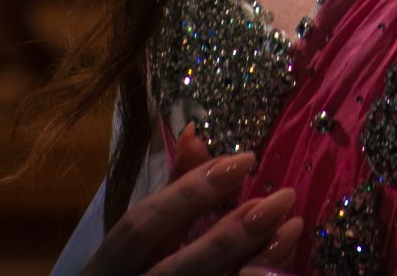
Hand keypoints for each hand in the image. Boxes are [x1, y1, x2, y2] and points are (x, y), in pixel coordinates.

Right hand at [77, 132, 307, 275]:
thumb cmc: (133, 274)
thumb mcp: (142, 240)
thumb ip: (170, 192)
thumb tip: (195, 134)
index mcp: (105, 268)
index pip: (141, 225)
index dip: (189, 192)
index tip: (244, 161)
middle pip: (178, 268)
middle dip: (230, 234)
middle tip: (281, 200)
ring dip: (253, 263)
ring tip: (291, 230)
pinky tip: (280, 269)